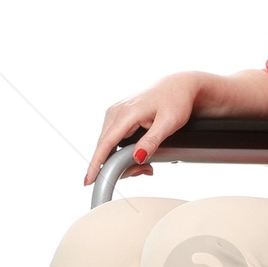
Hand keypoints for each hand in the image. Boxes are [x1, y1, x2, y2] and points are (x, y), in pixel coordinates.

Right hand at [83, 72, 206, 185]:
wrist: (178, 86)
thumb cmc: (176, 101)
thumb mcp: (169, 123)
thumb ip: (152, 141)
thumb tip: (137, 158)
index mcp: (127, 112)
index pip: (106, 143)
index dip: (96, 163)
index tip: (89, 180)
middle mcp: (116, 111)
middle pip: (106, 148)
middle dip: (119, 165)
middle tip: (145, 171)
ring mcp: (115, 113)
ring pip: (108, 145)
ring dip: (121, 159)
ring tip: (146, 164)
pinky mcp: (117, 116)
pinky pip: (113, 139)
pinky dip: (122, 150)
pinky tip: (137, 154)